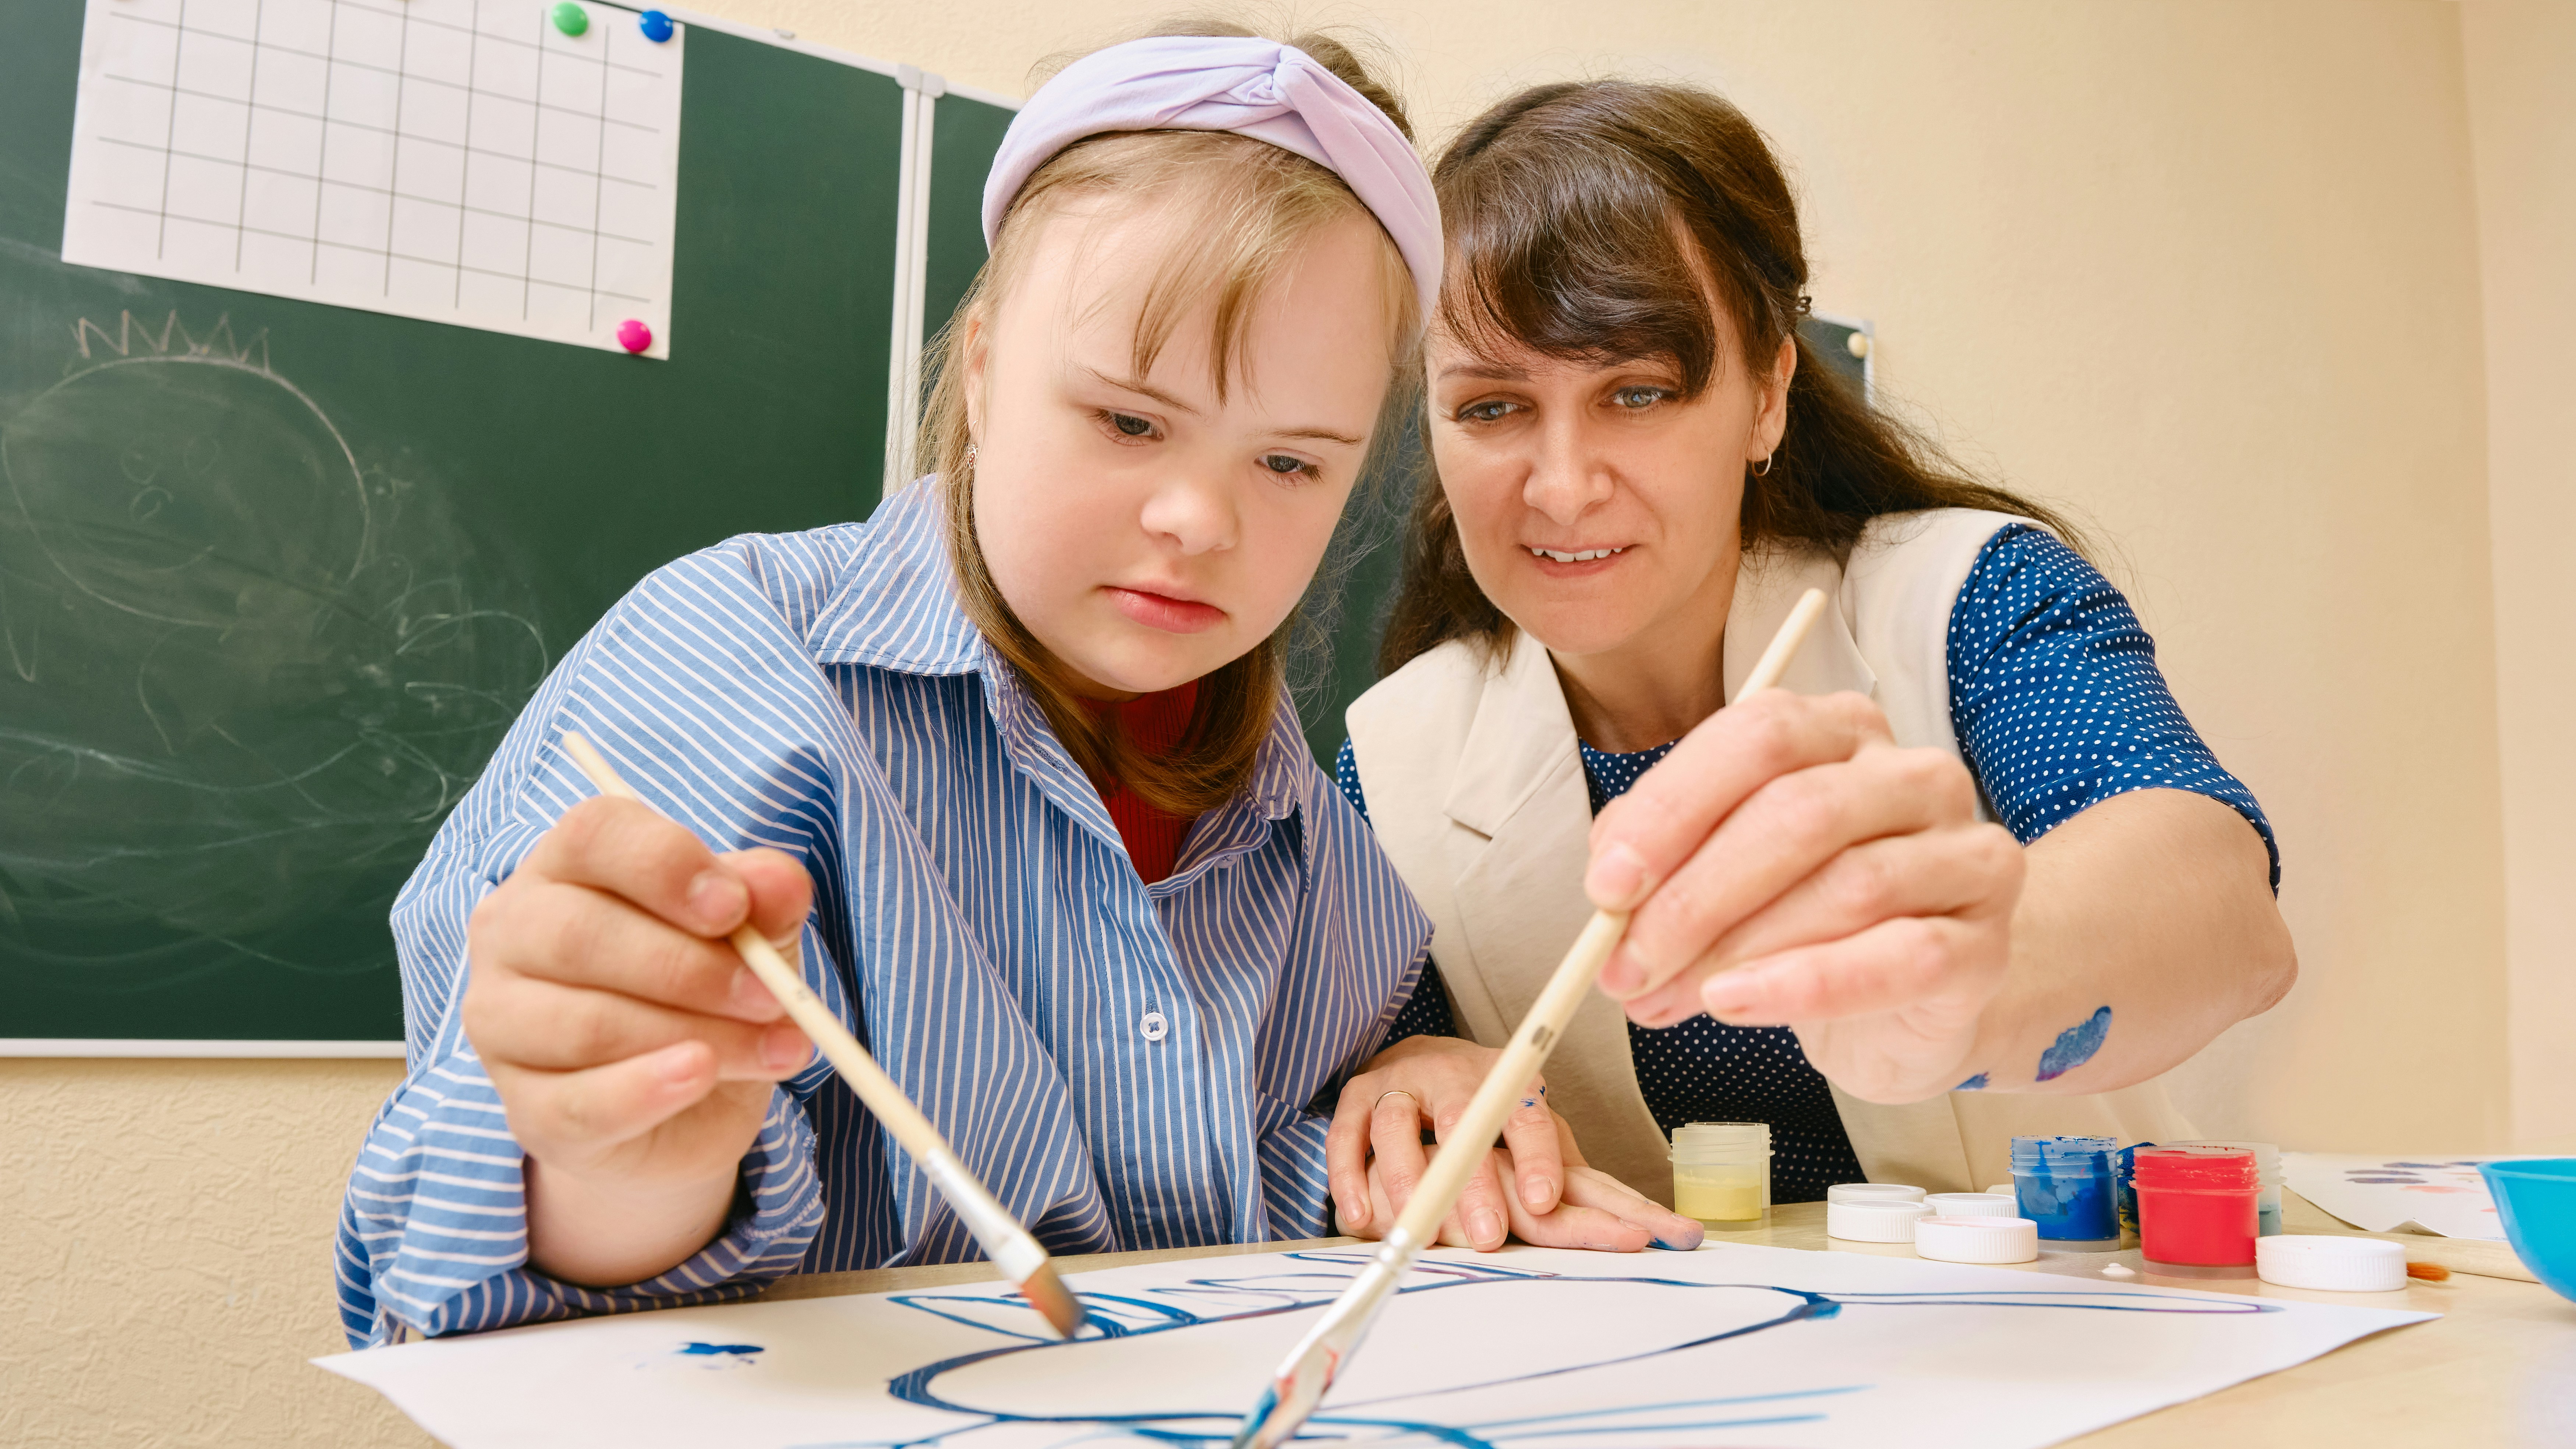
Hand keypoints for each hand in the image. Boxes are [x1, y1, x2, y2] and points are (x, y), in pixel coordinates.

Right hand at [461, 795, 815, 1285]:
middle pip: (580, 934)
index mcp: (565, 867)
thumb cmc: (708, 989)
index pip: (593, 835)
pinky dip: (648, 1092)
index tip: (734, 907)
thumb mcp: (751, 933)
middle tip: (773, 997)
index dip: (666, 865)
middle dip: (693, 968)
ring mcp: (501, 1024)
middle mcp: (512, 935)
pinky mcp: (524, 1108)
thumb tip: (782, 883)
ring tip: (775, 1048)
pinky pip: (578, 1104)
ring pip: (586, 1025)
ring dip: (696, 1035)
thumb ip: (765, 900)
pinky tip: (702, 1078)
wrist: (689, 1104)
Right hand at [1327, 1036, 1563, 1248]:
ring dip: (1407, 1182)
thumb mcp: (1533, 1128)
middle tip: (1488, 1235)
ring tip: (1421, 1235)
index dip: (1536, 1157)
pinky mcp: (1359, 1095)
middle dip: (1474, 1181)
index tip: (1543, 1201)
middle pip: (1461, 1122)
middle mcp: (1452, 1074)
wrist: (1427, 1060)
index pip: (1526, 1117)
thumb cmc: (1490, 1109)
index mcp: (1506, 1082)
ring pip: (1397, 1126)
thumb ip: (1565, 1166)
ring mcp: (1401, 1081)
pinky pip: (1346, 1133)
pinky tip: (1359, 1218)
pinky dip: (1349, 1174)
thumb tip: (1629, 1217)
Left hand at [1585, 690, 2025, 1103]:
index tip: (1606, 886)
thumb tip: (1610, 891)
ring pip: (1845, 886)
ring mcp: (1964, 856)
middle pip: (1797, 812)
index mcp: (1843, 731)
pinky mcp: (1984, 944)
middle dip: (1692, 897)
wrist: (1913, 999)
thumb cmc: (1808, 919)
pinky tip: (1735, 1003)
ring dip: (1734, 950)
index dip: (1672, 809)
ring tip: (1660, 999)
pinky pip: (1899, 958)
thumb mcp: (1726, 870)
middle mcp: (1915, 776)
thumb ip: (1668, 859)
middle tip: (1622, 966)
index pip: (1757, 738)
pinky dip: (1805, 985)